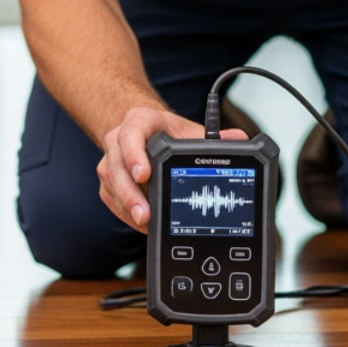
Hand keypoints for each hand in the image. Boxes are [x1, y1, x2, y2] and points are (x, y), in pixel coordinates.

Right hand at [96, 105, 245, 232]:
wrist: (147, 132)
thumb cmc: (168, 133)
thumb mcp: (189, 131)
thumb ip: (213, 138)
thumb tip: (238, 139)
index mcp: (138, 122)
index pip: (130, 135)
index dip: (134, 155)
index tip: (144, 174)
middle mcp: (118, 140)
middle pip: (117, 168)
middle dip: (130, 194)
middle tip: (145, 214)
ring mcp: (110, 162)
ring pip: (112, 186)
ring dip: (128, 207)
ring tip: (145, 223)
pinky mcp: (109, 182)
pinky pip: (112, 200)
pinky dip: (126, 214)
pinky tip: (142, 224)